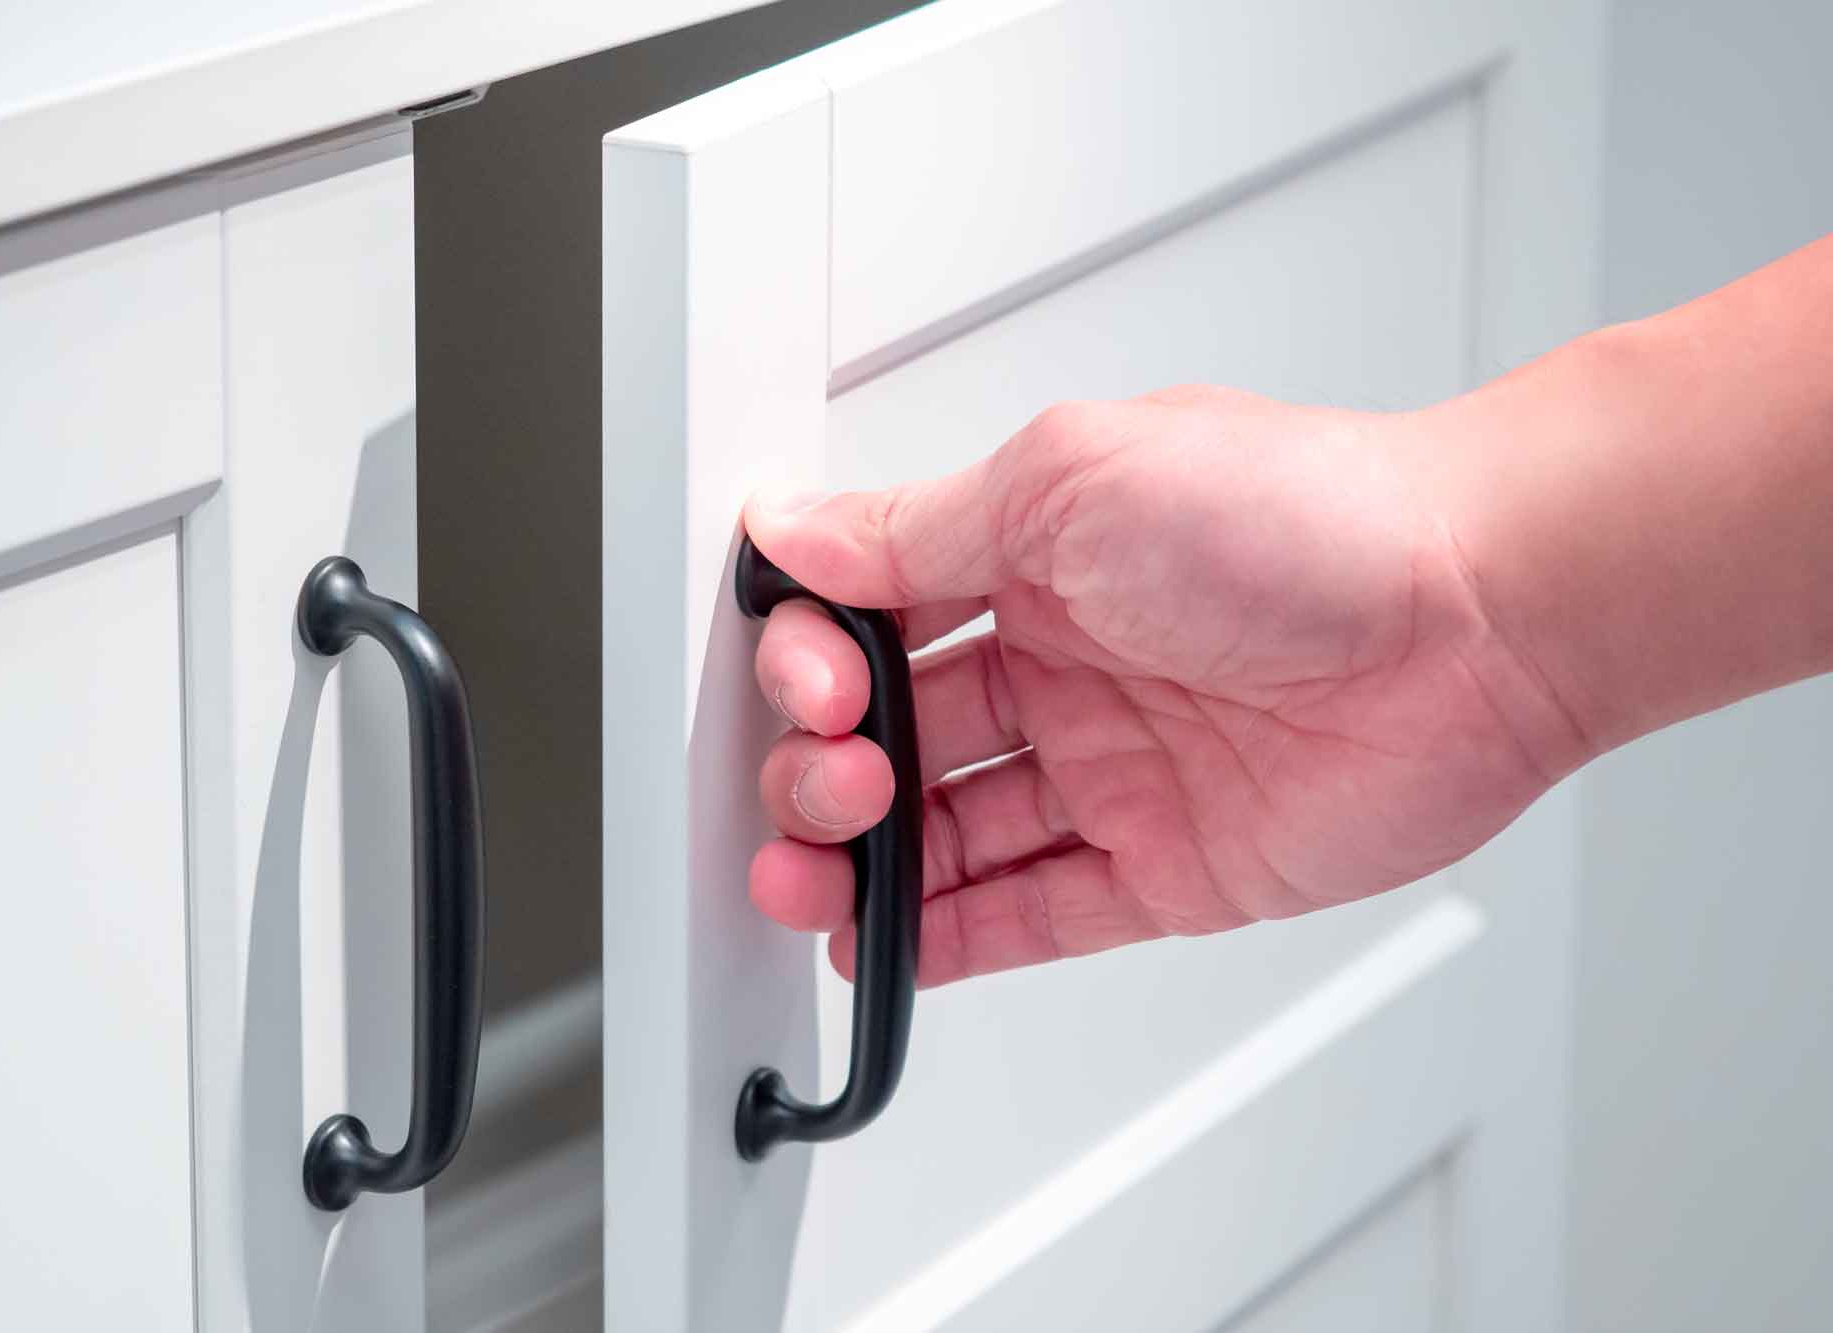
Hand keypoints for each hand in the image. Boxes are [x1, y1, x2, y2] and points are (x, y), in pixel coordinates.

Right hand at [742, 387, 1588, 987]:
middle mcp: (1067, 663)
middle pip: (894, 738)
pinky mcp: (1167, 866)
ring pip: (946, 834)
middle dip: (827, 767)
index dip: (816, 659)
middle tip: (839, 775)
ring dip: (861, 862)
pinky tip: (887, 942)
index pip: (873, 620)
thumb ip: (916, 528)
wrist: (1481, 615)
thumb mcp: (1068, 481)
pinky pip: (1033, 912)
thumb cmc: (1306, 517)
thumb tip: (794, 530)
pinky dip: (950, 937)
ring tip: (808, 879)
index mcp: (1032, 558)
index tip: (810, 679)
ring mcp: (1114, 770)